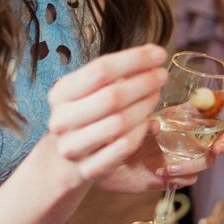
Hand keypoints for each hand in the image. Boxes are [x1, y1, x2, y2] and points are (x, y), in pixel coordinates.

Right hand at [46, 44, 167, 184]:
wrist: (64, 158)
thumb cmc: (86, 113)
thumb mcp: (89, 91)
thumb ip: (116, 74)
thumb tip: (153, 55)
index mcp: (60, 94)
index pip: (101, 69)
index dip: (134, 59)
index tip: (159, 54)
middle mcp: (62, 121)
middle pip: (112, 96)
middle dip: (144, 82)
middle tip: (162, 76)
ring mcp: (73, 147)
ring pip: (120, 122)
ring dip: (146, 105)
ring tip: (156, 94)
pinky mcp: (89, 169)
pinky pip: (125, 147)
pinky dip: (142, 131)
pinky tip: (149, 120)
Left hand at [98, 126, 223, 193]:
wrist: (99, 161)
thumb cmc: (111, 133)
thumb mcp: (128, 117)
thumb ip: (144, 116)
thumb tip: (158, 123)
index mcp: (178, 116)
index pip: (208, 105)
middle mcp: (184, 136)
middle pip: (218, 136)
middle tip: (218, 146)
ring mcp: (181, 156)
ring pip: (207, 159)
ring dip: (196, 163)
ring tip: (171, 166)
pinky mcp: (174, 176)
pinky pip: (190, 178)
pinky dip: (182, 176)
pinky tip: (163, 173)